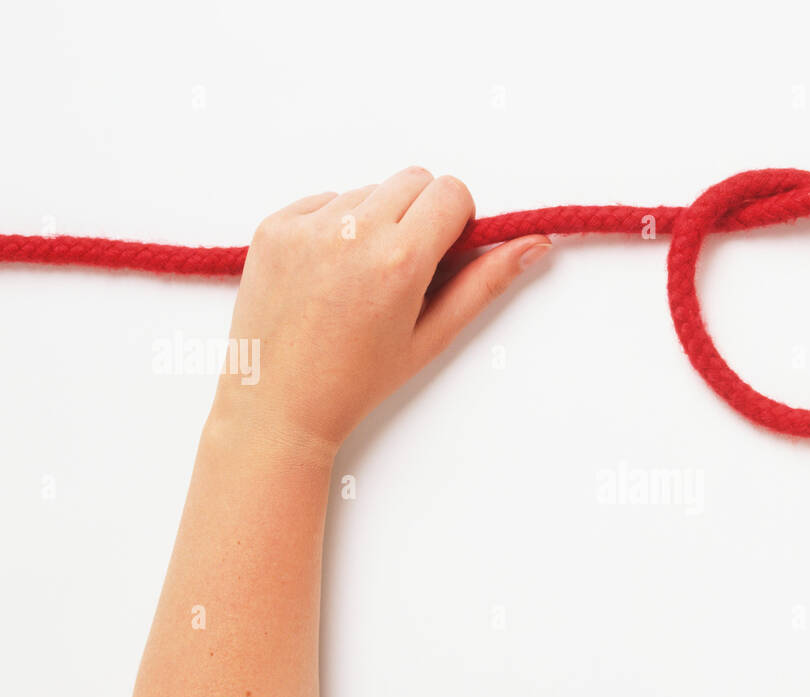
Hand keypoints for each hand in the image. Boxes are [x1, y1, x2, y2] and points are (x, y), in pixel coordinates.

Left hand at [211, 167, 549, 451]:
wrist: (278, 402)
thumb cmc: (358, 380)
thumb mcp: (432, 336)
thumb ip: (485, 283)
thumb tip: (533, 244)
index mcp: (400, 260)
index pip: (451, 192)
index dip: (457, 220)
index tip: (445, 253)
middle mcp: (352, 232)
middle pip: (414, 179)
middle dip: (422, 214)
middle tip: (408, 269)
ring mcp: (306, 226)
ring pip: (368, 190)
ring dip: (376, 220)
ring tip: (361, 279)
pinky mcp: (275, 226)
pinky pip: (323, 201)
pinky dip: (334, 226)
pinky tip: (328, 275)